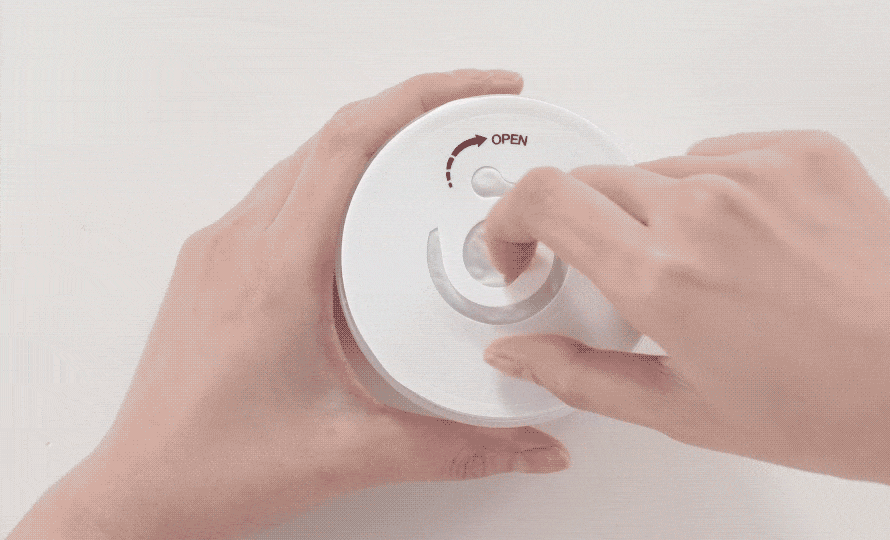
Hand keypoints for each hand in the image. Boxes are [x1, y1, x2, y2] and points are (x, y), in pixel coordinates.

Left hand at [11, 69, 569, 539]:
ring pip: (304, 163)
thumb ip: (457, 448)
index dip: (421, 99)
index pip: (350, 146)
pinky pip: (279, 195)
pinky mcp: (213, 267)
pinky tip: (364, 218)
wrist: (140, 495)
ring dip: (368, 148)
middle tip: (471, 119)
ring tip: (426, 163)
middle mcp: (240, 245)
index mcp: (276, 271)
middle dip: (410, 112)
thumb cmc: (216, 468)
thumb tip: (531, 446)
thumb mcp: (352, 453)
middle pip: (332, 138)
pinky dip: (331, 184)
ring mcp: (219, 251)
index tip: (478, 90)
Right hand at [482, 130, 889, 505]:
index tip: (519, 246)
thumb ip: (575, 373)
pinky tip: (749, 241)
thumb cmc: (821, 407)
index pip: (543, 198)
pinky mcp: (803, 152)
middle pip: (594, 182)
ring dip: (656, 213)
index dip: (510, 220)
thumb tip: (514, 353)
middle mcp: (703, 209)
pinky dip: (715, 190)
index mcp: (660, 277)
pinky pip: (721, 154)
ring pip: (658, 169)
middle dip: (583, 227)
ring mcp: (757, 173)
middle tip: (622, 273)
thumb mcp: (676, 409)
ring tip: (708, 269)